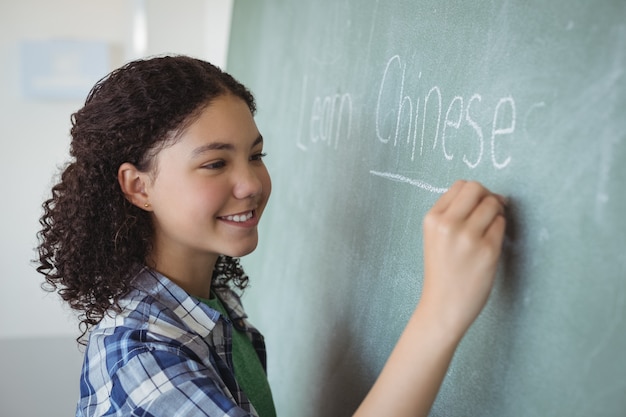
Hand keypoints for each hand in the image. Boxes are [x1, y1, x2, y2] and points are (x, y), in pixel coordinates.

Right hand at [421, 180, 506, 336]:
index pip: (460, 185)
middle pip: (477, 188)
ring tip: (490, 230)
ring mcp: (468, 237)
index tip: (477, 205)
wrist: (443, 305)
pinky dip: (500, 230)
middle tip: (490, 212)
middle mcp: (448, 224)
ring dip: (497, 213)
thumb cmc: (442, 270)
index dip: (473, 193)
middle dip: (487, 196)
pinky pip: (502, 224)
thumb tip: (487, 195)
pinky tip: (491, 244)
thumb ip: (452, 213)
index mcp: (432, 218)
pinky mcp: (487, 250)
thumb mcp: (435, 236)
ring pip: (493, 204)